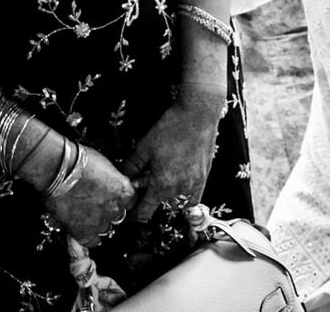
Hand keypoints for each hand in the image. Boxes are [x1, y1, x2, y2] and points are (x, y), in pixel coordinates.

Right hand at [36, 139, 135, 246]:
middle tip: (96, 205)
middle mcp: (115, 209)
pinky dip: (88, 238)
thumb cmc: (80, 162)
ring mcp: (99, 222)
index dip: (120, 200)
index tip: (113, 200)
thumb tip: (112, 187)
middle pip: (118, 216)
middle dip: (109, 211)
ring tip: (86, 214)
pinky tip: (84, 231)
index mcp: (124, 191)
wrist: (58, 169)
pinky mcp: (83, 232)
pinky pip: (92, 242)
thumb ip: (114, 181)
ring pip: (105, 228)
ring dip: (98, 223)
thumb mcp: (107, 167)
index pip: (131, 201)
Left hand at [120, 94, 221, 223]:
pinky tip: (181, 182)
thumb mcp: (144, 147)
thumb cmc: (171, 129)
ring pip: (179, 202)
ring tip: (164, 183)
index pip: (145, 211)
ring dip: (170, 198)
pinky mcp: (205, 175)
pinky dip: (186, 195)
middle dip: (152, 200)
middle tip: (146, 186)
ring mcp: (194, 184)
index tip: (131, 214)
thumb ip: (132, 166)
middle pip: (162, 206)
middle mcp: (179, 189)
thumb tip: (124, 177)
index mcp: (162, 185)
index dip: (135, 215)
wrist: (198, 114)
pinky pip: (195, 196)